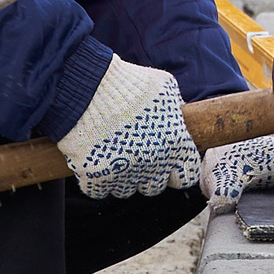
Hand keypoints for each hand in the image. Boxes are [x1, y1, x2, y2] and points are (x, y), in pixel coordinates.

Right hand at [55, 56, 197, 198]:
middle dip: (148, 173)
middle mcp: (154, 164)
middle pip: (155, 186)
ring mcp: (125, 174)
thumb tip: (181, 117)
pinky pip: (99, 191)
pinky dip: (96, 179)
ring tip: (113, 153)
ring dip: (122, 176)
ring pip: (126, 190)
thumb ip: (177, 109)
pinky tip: (95, 159)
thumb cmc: (129, 83)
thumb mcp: (165, 88)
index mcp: (176, 145)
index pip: (186, 177)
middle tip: (136, 154)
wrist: (88, 86)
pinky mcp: (97, 178)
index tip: (167, 162)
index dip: (176, 169)